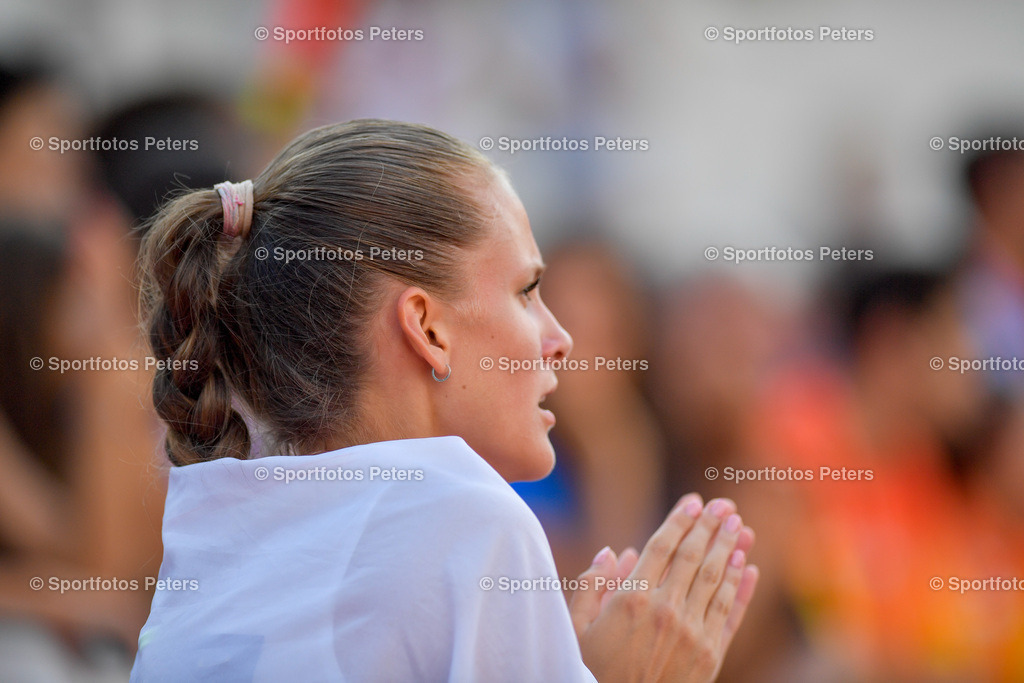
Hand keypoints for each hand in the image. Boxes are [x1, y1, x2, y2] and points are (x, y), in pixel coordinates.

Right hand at [569, 494, 758, 681]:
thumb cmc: (589, 672)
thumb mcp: (575, 629)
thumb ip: (591, 587)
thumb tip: (613, 552)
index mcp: (631, 600)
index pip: (662, 547)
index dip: (680, 520)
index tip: (694, 501)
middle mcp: (666, 611)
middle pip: (694, 557)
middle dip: (711, 527)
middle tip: (724, 505)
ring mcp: (691, 634)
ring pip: (716, 581)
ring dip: (730, 549)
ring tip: (740, 526)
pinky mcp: (709, 656)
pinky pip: (729, 614)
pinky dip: (740, 588)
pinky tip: (748, 567)